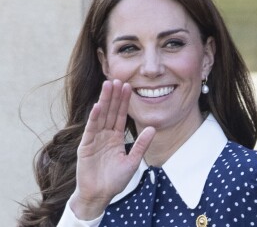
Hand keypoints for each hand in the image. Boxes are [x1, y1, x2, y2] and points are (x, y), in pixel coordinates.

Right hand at [70, 80, 155, 219]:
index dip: (124, 101)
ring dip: (104, 101)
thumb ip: (141, 145)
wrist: (99, 195)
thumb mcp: (132, 161)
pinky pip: (91, 129)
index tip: (128, 86)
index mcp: (116, 137)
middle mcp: (105, 135)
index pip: (121, 115)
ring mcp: (95, 139)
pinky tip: (98, 105)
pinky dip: (94, 117)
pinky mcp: (86, 145)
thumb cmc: (115, 180)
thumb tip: (152, 129)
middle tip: (118, 79)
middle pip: (111, 111)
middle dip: (114, 96)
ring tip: (108, 85)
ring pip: (101, 116)